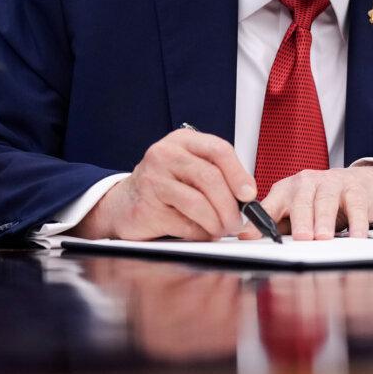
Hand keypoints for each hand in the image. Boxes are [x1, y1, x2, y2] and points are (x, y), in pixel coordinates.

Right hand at [75, 128, 255, 240]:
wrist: (123, 204)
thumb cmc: (165, 186)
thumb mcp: (190, 168)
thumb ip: (217, 176)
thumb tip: (248, 199)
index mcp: (183, 140)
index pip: (219, 149)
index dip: (239, 174)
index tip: (249, 194)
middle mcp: (165, 154)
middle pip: (210, 178)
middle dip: (230, 205)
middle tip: (238, 222)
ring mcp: (153, 180)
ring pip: (198, 203)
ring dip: (217, 222)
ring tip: (222, 229)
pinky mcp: (147, 207)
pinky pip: (185, 224)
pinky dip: (200, 233)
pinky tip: (201, 232)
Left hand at [238, 164, 372, 240]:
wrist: (359, 183)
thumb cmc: (321, 201)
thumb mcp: (297, 212)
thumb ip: (278, 225)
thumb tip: (252, 241)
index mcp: (286, 190)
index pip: (269, 205)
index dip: (259, 220)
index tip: (249, 236)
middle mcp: (306, 182)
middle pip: (301, 200)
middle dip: (300, 219)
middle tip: (301, 238)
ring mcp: (331, 182)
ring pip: (326, 200)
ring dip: (324, 219)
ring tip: (323, 237)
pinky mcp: (354, 188)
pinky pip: (355, 205)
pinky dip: (356, 222)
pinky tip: (356, 236)